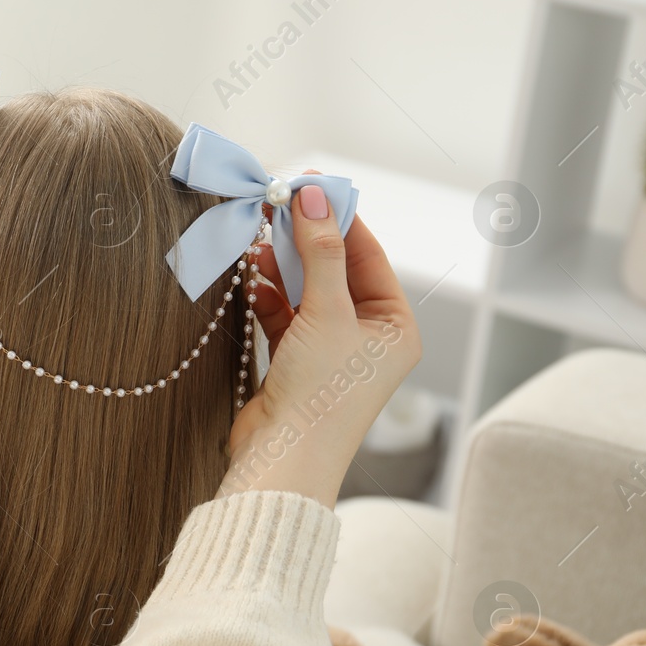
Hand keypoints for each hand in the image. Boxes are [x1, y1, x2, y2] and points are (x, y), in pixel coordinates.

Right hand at [219, 181, 419, 507]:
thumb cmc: (322, 396)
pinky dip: (265, 295)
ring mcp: (328, 350)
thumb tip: (314, 198)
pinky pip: (281, 315)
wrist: (282, 460)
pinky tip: (249, 277)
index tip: (308, 185)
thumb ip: (320, 253)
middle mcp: (366, 337)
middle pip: (334, 269)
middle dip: (303, 239)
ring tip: (255, 238)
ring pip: (304, 290)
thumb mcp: (327, 314)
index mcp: (395, 327)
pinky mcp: (293, 362)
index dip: (337, 218)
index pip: (368, 255)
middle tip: (275, 204)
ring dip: (280, 265)